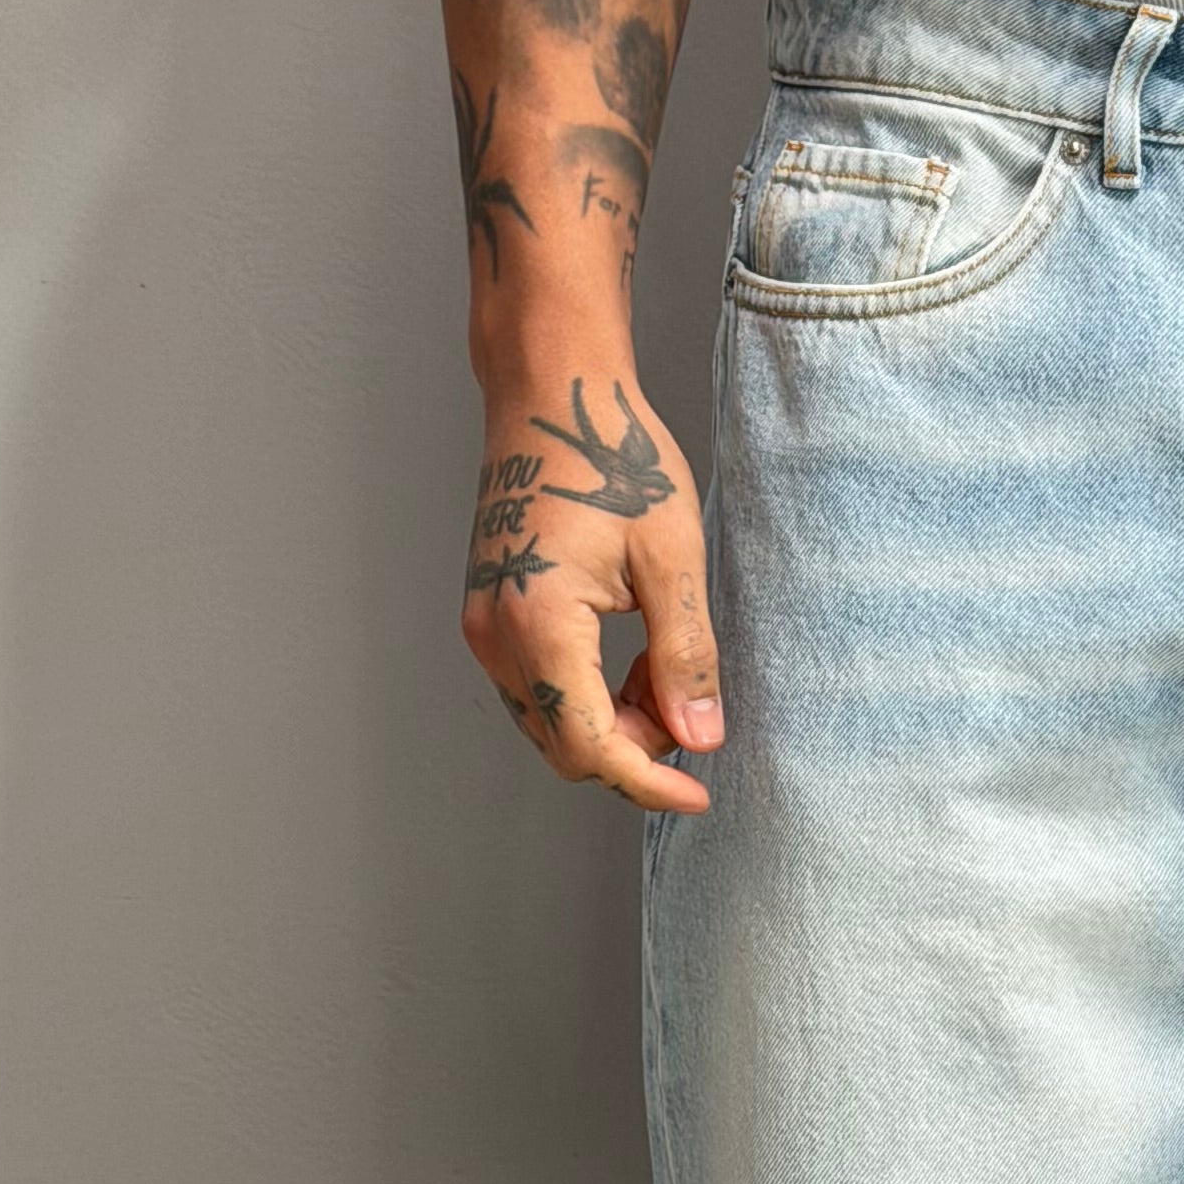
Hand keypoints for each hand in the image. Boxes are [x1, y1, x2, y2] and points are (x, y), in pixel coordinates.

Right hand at [459, 361, 721, 810]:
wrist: (552, 391)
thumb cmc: (612, 456)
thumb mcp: (672, 559)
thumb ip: (685, 656)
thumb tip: (700, 738)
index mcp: (539, 623)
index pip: (590, 747)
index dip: (648, 782)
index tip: (700, 792)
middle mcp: (494, 634)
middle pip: (565, 746)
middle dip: (633, 750)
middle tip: (688, 704)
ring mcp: (483, 625)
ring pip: (549, 722)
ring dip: (610, 723)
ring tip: (662, 669)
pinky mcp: (487, 614)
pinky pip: (536, 688)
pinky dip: (586, 695)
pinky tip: (629, 656)